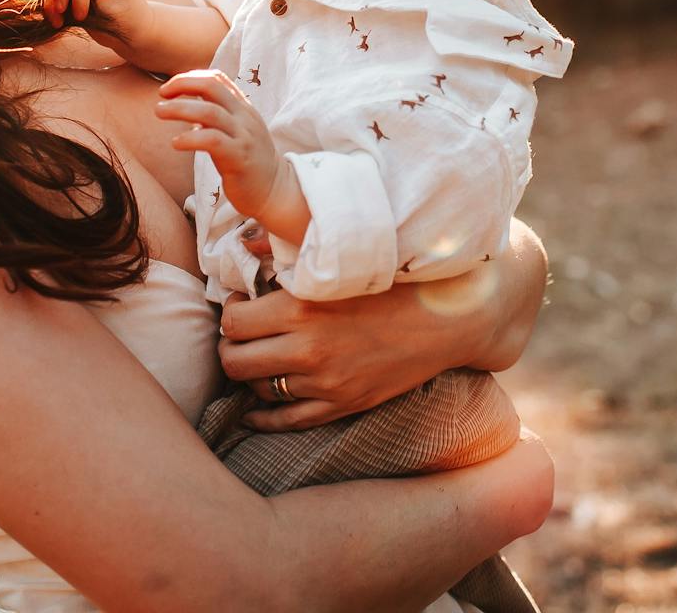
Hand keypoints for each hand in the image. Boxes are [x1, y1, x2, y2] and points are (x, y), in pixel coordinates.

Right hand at [42, 0, 138, 48]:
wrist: (131, 29)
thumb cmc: (131, 20)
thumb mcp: (120, 13)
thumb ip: (99, 5)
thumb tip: (75, 1)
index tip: (81, 18)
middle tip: (58, 16)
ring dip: (51, 1)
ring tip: (56, 23)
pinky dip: (49, 5)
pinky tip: (53, 20)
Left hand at [155, 70, 281, 219]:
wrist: (275, 191)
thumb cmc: (249, 162)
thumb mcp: (236, 132)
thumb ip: (217, 117)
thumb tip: (187, 106)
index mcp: (243, 108)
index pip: (217, 79)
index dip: (190, 77)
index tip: (169, 88)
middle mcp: (244, 117)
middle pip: (212, 87)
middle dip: (183, 84)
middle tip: (161, 94)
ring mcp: (244, 136)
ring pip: (210, 111)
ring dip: (180, 108)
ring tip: (159, 112)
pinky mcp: (239, 158)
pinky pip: (213, 141)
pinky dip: (190, 138)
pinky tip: (175, 143)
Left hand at [214, 270, 502, 431]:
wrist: (445, 318)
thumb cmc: (392, 283)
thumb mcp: (337, 266)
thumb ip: (288, 263)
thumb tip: (246, 255)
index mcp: (301, 308)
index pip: (232, 321)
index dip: (230, 313)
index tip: (241, 305)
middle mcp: (307, 349)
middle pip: (234, 360)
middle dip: (231, 347)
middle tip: (241, 336)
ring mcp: (324, 383)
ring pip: (257, 389)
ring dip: (251, 375)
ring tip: (259, 358)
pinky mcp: (342, 405)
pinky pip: (287, 421)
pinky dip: (263, 417)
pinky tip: (255, 409)